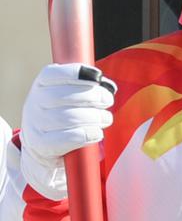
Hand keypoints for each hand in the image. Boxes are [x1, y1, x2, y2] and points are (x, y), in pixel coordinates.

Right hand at [21, 63, 116, 200]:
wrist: (44, 147)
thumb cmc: (65, 113)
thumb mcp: (71, 95)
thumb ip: (89, 86)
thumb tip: (108, 87)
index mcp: (41, 85)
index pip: (53, 74)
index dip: (76, 73)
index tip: (97, 77)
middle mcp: (34, 102)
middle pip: (68, 96)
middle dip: (95, 96)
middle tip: (108, 101)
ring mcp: (36, 124)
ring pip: (72, 117)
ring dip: (96, 117)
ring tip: (106, 119)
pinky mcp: (42, 145)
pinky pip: (71, 137)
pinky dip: (89, 134)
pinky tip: (97, 133)